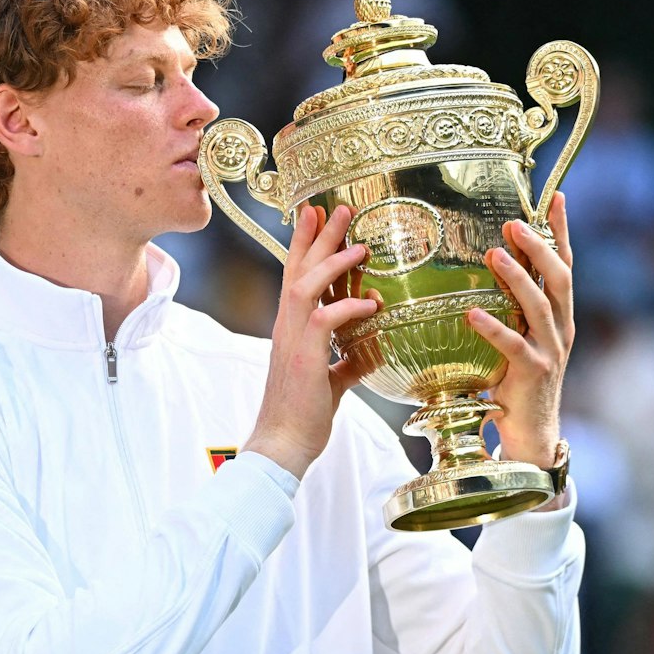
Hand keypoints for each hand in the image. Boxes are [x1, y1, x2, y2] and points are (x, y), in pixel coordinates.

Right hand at [244, 204, 380, 477]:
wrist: (282, 445)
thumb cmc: (303, 416)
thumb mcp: (332, 381)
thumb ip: (348, 361)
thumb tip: (370, 350)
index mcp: (291, 329)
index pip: (296, 276)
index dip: (305, 244)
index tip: (317, 215)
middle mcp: (287, 327)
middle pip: (299, 269)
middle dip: (319, 236)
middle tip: (338, 208)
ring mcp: (292, 340)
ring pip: (307, 286)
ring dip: (333, 262)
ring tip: (359, 245)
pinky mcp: (304, 358)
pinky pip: (326, 320)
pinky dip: (349, 307)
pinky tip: (371, 304)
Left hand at [467, 191, 574, 469]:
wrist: (531, 435)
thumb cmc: (516, 382)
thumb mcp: (518, 337)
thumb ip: (511, 307)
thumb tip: (485, 266)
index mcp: (560, 315)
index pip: (565, 265)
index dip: (561, 231)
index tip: (557, 196)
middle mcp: (561, 328)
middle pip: (559, 278)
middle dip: (540, 247)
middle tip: (513, 224)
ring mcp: (550, 351)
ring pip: (539, 306)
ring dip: (517, 278)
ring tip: (494, 255)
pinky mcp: (533, 374)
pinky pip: (513, 346)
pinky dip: (492, 329)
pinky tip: (472, 314)